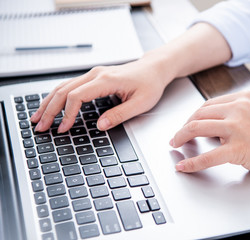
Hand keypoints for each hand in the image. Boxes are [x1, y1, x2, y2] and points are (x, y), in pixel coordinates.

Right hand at [31, 57, 170, 132]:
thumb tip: (100, 126)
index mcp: (107, 80)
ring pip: (63, 86)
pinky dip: (58, 96)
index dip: (67, 114)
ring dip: (49, 102)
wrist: (154, 69)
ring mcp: (94, 74)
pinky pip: (70, 86)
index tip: (63, 128)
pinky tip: (51, 105)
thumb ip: (120, 115)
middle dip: (50, 109)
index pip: (77, 96)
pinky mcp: (94, 77)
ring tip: (37, 117)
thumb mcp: (141, 103)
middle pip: (64, 90)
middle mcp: (96, 74)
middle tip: (40, 126)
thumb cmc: (150, 84)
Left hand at [170, 91, 249, 179]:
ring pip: (197, 128)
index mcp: (242, 98)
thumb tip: (212, 124)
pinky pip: (208, 156)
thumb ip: (236, 113)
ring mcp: (237, 127)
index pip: (208, 105)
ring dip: (181, 137)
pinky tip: (184, 166)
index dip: (193, 116)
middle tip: (176, 136)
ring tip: (175, 145)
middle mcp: (238, 108)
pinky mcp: (238, 148)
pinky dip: (192, 162)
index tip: (187, 124)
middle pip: (199, 114)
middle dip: (183, 126)